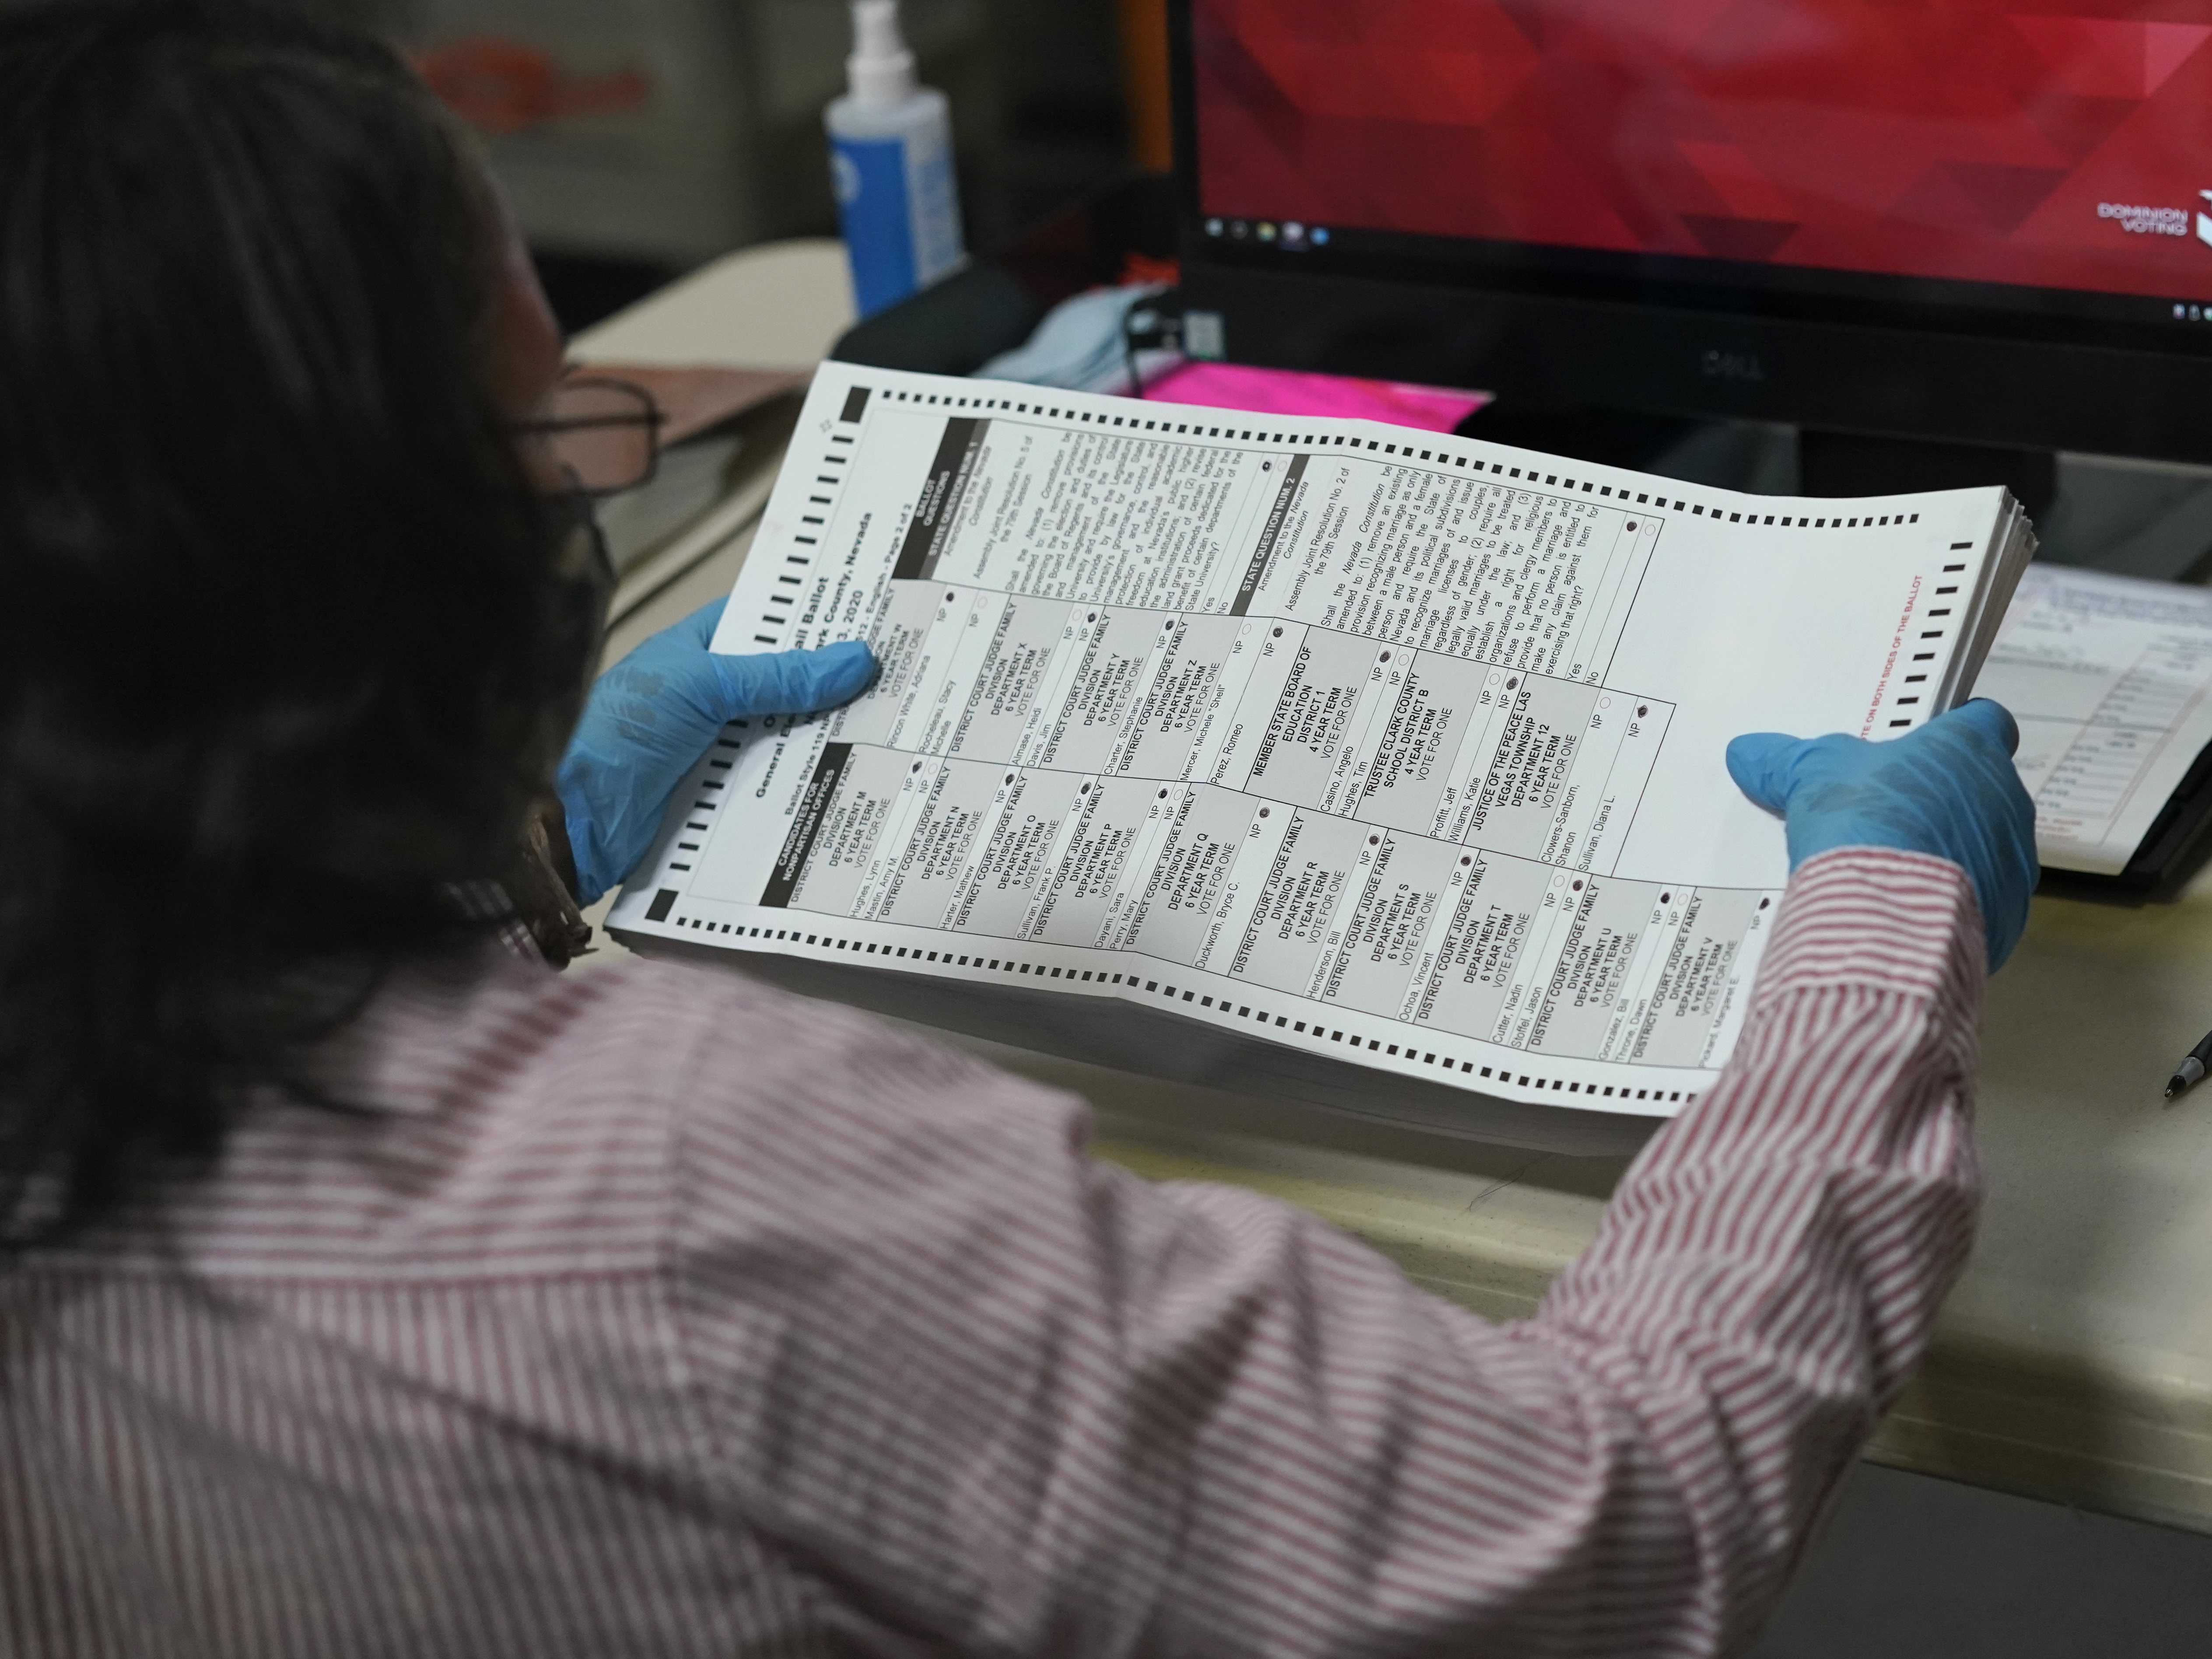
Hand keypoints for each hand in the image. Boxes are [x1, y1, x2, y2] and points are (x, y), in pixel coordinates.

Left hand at [557, 599, 875, 903]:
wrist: (575, 816)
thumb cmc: (621, 732)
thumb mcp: (705, 687)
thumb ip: (779, 676)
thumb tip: (853, 660)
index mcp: (694, 652)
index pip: (762, 624)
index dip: (808, 621)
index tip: (865, 619)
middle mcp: (704, 697)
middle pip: (779, 685)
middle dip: (828, 686)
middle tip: (893, 677)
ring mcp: (710, 747)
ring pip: (780, 736)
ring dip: (820, 738)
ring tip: (888, 728)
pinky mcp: (715, 795)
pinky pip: (768, 784)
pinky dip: (800, 784)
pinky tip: (844, 782)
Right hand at [1725, 699, 2038, 969]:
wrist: (1888, 913)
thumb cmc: (1864, 820)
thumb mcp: (1810, 776)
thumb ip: (1785, 760)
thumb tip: (1748, 752)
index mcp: (1971, 748)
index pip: (1985, 721)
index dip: (1954, 731)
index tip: (1924, 746)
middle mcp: (2006, 798)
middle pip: (1981, 788)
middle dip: (1941, 801)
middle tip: (1889, 815)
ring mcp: (2013, 859)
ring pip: (1984, 846)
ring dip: (1947, 852)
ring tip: (1892, 868)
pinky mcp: (2008, 913)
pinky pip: (1982, 900)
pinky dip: (1949, 902)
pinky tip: (1905, 908)